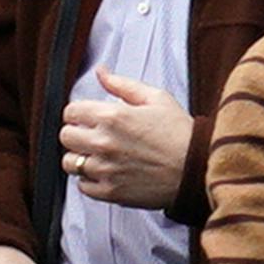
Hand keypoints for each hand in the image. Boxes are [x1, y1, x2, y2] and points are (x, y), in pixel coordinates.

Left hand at [59, 67, 192, 208]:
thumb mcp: (156, 98)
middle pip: (65, 137)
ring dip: (81, 158)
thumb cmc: (180, 132)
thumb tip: (101, 72)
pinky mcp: (110, 192)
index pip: (70, 112)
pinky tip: (108, 172)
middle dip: (77, 133)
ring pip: (70, 163)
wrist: (198, 168)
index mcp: (113, 116)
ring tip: (100, 156)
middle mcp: (104, 143)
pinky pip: (83, 186)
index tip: (89, 118)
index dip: (79, 113)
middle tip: (94, 135)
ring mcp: (105, 169)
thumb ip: (122, 84)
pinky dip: (91, 180)